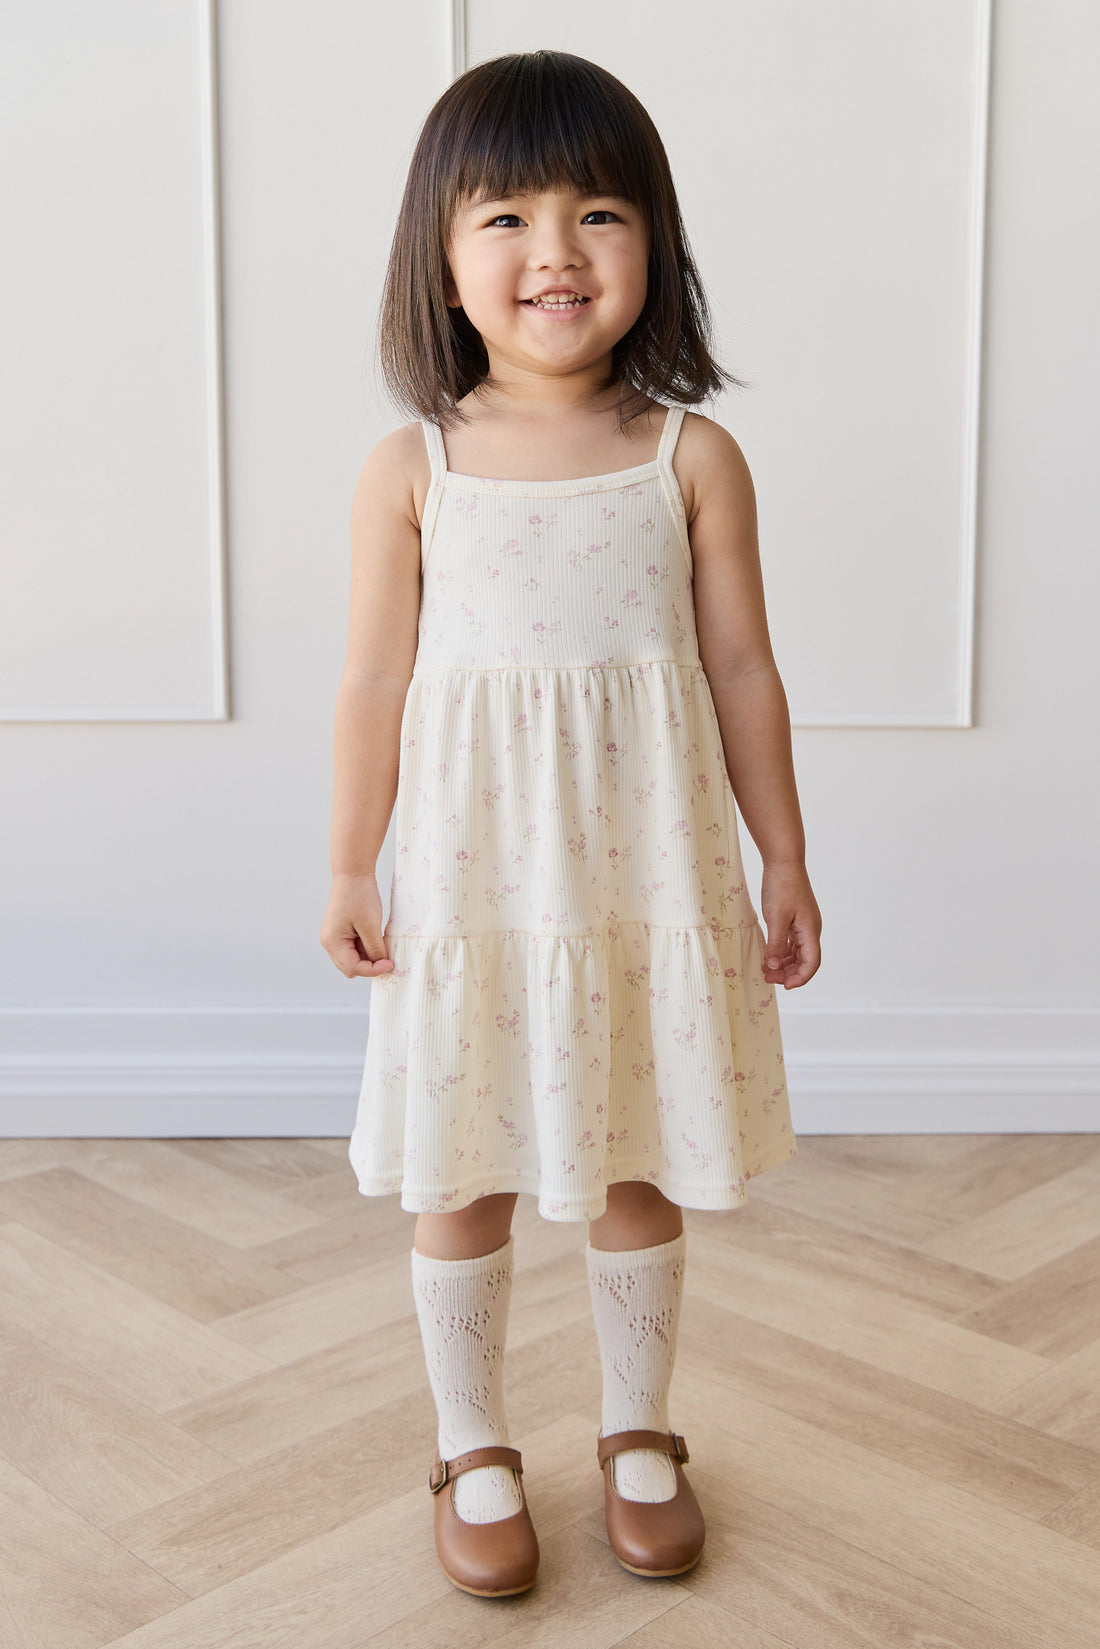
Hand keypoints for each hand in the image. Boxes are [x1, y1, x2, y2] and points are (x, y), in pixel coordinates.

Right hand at [320, 872, 395, 977]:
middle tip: (387, 956)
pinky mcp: (341, 931)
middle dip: (369, 965)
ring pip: (353, 958)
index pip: (353, 968)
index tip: (390, 963)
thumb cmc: (359, 895)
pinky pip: (354, 948)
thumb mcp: (371, 925)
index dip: (373, 969)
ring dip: (368, 956)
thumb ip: (375, 949)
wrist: (353, 872)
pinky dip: (366, 947)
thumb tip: (382, 965)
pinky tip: (376, 938)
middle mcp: (329, 942)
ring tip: (382, 944)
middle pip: (351, 967)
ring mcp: (334, 937)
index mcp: (332, 942)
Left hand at [760, 861, 821, 989]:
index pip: (812, 963)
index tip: (784, 985)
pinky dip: (781, 952)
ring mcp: (803, 925)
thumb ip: (775, 944)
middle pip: (805, 960)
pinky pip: (790, 943)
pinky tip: (768, 956)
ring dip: (784, 964)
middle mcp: (810, 930)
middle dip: (789, 973)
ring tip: (766, 970)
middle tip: (768, 978)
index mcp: (810, 931)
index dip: (801, 978)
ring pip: (797, 953)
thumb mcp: (776, 917)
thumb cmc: (782, 886)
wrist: (783, 862)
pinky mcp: (795, 920)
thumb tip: (773, 967)